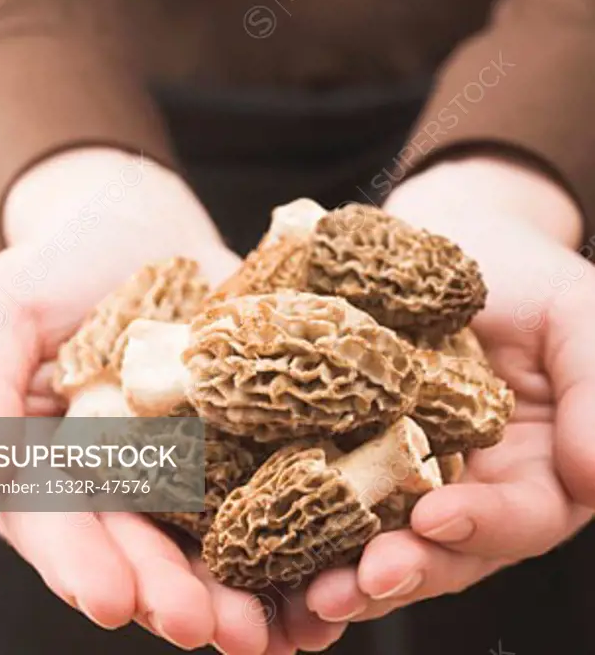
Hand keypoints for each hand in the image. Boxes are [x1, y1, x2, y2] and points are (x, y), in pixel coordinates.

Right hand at [0, 148, 339, 654]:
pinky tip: (327, 571)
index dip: (83, 563)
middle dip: (174, 594)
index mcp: (45, 472)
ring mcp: (185, 466)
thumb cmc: (51, 269)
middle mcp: (116, 486)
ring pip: (210, 540)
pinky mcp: (244, 436)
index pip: (58, 526)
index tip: (113, 598)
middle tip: (213, 630)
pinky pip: (270, 490)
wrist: (136, 224)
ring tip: (277, 627)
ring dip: (242, 590)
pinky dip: (298, 536)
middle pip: (141, 549)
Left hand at [304, 155, 594, 624]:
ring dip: (343, 568)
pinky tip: (264, 537)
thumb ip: (594, 390)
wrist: (457, 236)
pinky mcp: (352, 449)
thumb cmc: (531, 280)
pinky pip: (328, 489)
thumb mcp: (578, 320)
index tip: (436, 519)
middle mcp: (471, 492)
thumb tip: (593, 475)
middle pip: (440, 552)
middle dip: (399, 571)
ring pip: (380, 537)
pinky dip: (300, 518)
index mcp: (535, 476)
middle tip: (353, 584)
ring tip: (307, 589)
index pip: (518, 520)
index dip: (481, 527)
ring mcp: (409, 477)